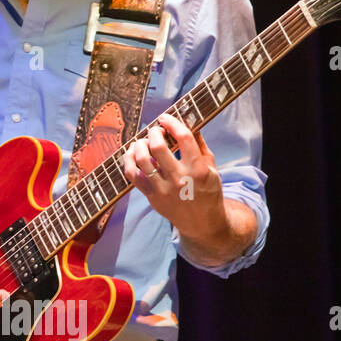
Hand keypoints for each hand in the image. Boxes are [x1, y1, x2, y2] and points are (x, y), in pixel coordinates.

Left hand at [122, 112, 227, 240]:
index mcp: (198, 168)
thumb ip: (200, 145)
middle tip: (154, 130)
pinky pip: (133, 176)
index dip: (172, 123)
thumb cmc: (208, 191)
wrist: (203, 223)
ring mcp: (164, 189)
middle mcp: (180, 178)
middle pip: (158, 146)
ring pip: (142, 160)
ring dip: (138, 145)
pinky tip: (132, 155)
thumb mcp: (212, 168)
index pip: (183, 137)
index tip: (165, 117)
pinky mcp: (152, 197)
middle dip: (153, 132)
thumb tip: (189, 122)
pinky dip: (128, 161)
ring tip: (142, 142)